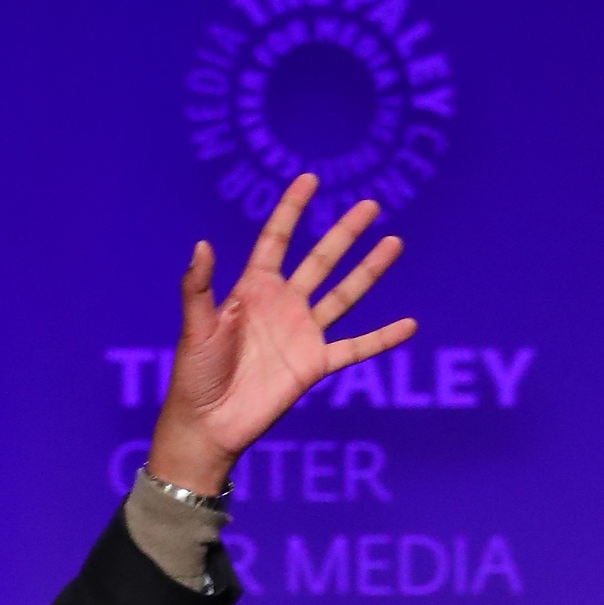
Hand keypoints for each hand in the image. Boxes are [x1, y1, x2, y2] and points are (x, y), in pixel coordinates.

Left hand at [146, 172, 413, 493]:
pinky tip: (409, 325)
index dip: (291, 210)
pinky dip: (382, 338)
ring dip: (369, 271)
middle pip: (320, 260)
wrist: (208, 425)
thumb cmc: (194, 376)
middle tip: (370, 205)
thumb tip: (202, 245)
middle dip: (344, 233)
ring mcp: (302, 333)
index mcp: (253, 289)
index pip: (276, 240)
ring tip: (393, 243)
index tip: (310, 179)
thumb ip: (198, 288)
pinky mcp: (315, 365)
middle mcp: (283, 305)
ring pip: (343, 295)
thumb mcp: (195, 328)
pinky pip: (355, 348)